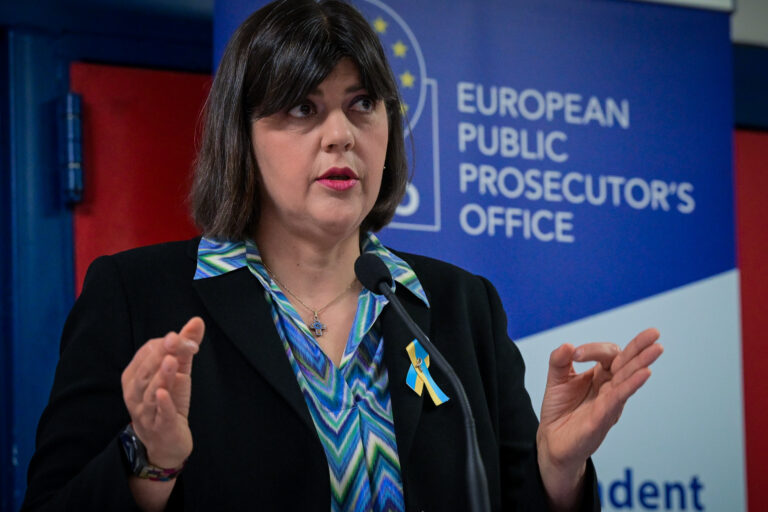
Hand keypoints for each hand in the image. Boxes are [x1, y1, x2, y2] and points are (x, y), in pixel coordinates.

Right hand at [121, 317, 204, 468]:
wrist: (166, 442)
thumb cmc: (169, 400)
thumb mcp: (179, 371)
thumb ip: (185, 346)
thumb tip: (197, 321)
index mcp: (136, 375)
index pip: (148, 352)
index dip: (167, 344)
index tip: (188, 340)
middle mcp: (135, 392)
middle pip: (146, 370)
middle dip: (162, 354)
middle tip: (177, 340)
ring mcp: (146, 410)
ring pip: (150, 391)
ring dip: (161, 376)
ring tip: (171, 361)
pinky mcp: (160, 426)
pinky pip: (159, 414)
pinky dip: (161, 403)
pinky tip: (164, 393)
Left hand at [536, 328, 662, 508]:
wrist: (552, 440)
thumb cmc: (559, 409)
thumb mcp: (556, 379)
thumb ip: (559, 361)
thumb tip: (567, 345)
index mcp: (600, 375)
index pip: (608, 354)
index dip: (593, 349)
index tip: (575, 354)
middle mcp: (610, 387)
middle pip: (628, 364)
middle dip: (641, 348)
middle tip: (654, 333)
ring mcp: (610, 402)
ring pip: (628, 379)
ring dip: (642, 363)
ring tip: (656, 348)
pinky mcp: (603, 417)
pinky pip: (619, 399)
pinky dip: (631, 385)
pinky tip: (643, 374)